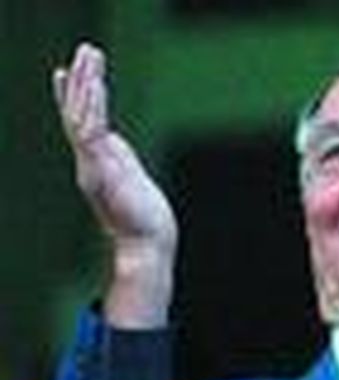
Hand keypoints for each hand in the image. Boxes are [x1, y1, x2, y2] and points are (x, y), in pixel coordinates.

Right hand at [54, 42, 176, 327]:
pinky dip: (93, 108)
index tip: (65, 70)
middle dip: (81, 80)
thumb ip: (119, 161)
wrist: (147, 245)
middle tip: (86, 49)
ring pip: (82, 117)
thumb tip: (115, 147)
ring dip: (87, 85)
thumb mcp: (130, 180)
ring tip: (91, 58)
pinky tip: (97, 85)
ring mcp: (93, 166)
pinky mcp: (102, 171)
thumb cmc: (144, 219)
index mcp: (97, 162)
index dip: (73, 96)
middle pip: (78, 112)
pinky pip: (92, 133)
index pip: (80, 122)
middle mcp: (90, 162)